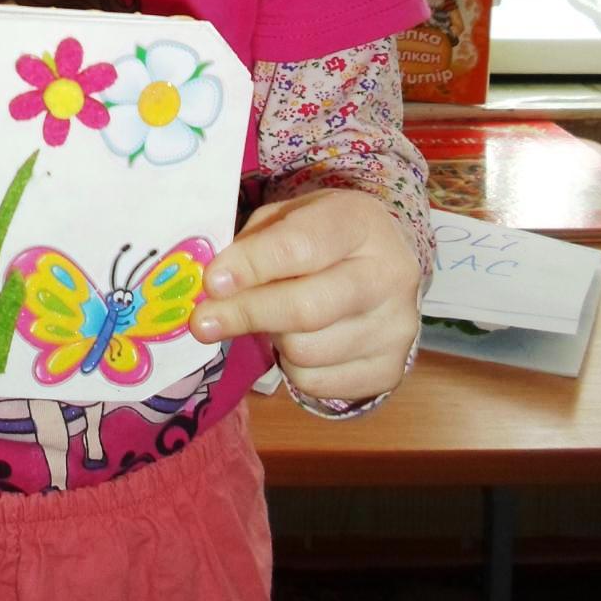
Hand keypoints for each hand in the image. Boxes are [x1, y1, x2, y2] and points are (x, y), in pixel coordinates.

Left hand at [189, 189, 421, 402]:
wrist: (383, 267)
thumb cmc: (321, 236)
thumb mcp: (288, 217)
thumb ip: (252, 244)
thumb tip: (214, 288)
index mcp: (361, 222)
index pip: (301, 247)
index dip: (251, 266)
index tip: (212, 282)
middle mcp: (390, 275)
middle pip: (307, 308)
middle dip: (246, 315)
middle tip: (203, 321)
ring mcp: (397, 329)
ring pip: (306, 351)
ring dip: (271, 339)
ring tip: (271, 317)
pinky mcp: (389, 372)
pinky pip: (315, 383)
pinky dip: (291, 367)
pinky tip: (298, 340)